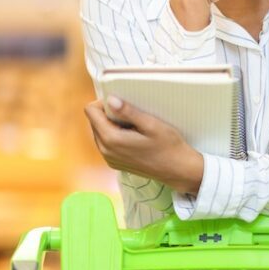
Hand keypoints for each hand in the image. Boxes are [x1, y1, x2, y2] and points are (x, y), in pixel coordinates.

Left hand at [84, 97, 204, 194]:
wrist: (178, 169)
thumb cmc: (168, 146)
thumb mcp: (151, 125)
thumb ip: (129, 112)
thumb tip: (111, 100)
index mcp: (111, 139)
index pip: (91, 112)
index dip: (103, 103)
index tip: (121, 104)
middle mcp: (105, 151)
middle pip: (94, 122)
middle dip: (108, 114)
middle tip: (131, 115)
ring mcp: (109, 159)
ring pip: (99, 133)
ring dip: (112, 125)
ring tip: (134, 126)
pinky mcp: (114, 163)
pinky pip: (106, 144)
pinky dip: (116, 136)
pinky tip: (134, 138)